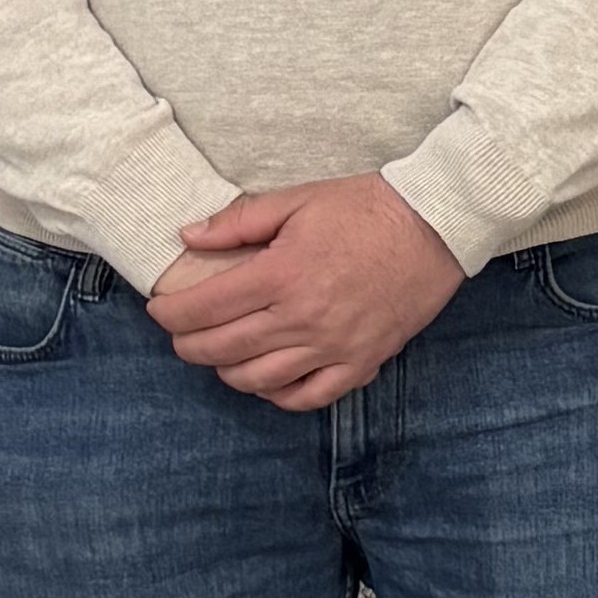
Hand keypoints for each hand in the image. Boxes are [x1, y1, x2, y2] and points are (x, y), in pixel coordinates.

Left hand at [147, 175, 461, 409]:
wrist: (436, 227)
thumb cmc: (368, 209)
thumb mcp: (298, 201)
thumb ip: (239, 221)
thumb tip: (189, 237)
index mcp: (282, 274)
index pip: (204, 308)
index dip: (170, 314)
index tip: (161, 310)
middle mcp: (303, 317)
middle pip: (222, 349)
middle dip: (188, 344)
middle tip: (181, 334)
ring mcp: (334, 345)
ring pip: (259, 379)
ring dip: (227, 371)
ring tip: (220, 355)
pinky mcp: (362, 361)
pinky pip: (310, 396)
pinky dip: (279, 395)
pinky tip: (268, 380)